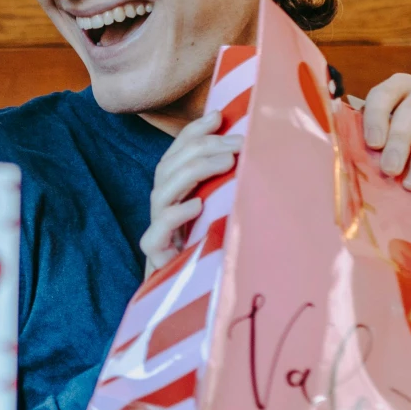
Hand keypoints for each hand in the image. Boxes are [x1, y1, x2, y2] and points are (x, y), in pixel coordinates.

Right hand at [140, 110, 241, 275]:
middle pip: (170, 166)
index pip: (176, 151)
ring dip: (193, 171)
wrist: (195, 294)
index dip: (194, 131)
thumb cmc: (213, 246)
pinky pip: (157, 231)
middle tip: (239, 143)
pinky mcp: (157, 253)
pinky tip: (197, 204)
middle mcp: (163, 204)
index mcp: (174, 190)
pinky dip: (175, 215)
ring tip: (226, 162)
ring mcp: (158, 228)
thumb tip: (253, 148)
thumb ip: (230, 181)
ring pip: (162, 191)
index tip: (219, 116)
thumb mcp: (225, 208)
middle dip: (203, 147)